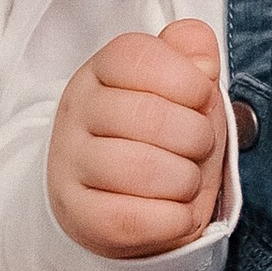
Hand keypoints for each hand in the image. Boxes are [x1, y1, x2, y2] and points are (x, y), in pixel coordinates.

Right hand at [48, 20, 225, 257]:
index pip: (140, 57)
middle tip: (198, 148)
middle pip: (149, 115)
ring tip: (184, 181)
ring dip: (185, 180)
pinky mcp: (79, 215)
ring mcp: (70, 164)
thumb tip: (201, 51)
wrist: (127, 205)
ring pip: (143, 169)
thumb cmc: (162, 143)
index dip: (189, 80)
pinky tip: (175, 211)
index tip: (201, 99)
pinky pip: (135, 219)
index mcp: (101, 72)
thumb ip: (194, 59)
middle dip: (196, 136)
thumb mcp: (184, 93)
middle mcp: (76, 113)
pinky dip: (174, 219)